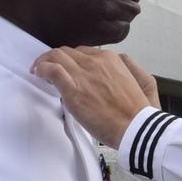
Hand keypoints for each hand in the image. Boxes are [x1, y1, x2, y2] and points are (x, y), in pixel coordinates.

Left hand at [31, 48, 157, 147]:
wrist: (137, 128)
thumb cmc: (138, 112)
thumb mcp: (143, 80)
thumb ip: (130, 67)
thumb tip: (121, 60)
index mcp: (111, 60)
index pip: (83, 52)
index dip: (71, 59)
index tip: (66, 68)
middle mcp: (97, 63)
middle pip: (67, 52)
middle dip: (55, 58)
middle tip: (47, 69)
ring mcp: (85, 75)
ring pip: (57, 56)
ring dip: (44, 61)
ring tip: (38, 70)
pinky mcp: (75, 91)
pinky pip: (53, 71)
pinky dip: (42, 68)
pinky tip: (38, 73)